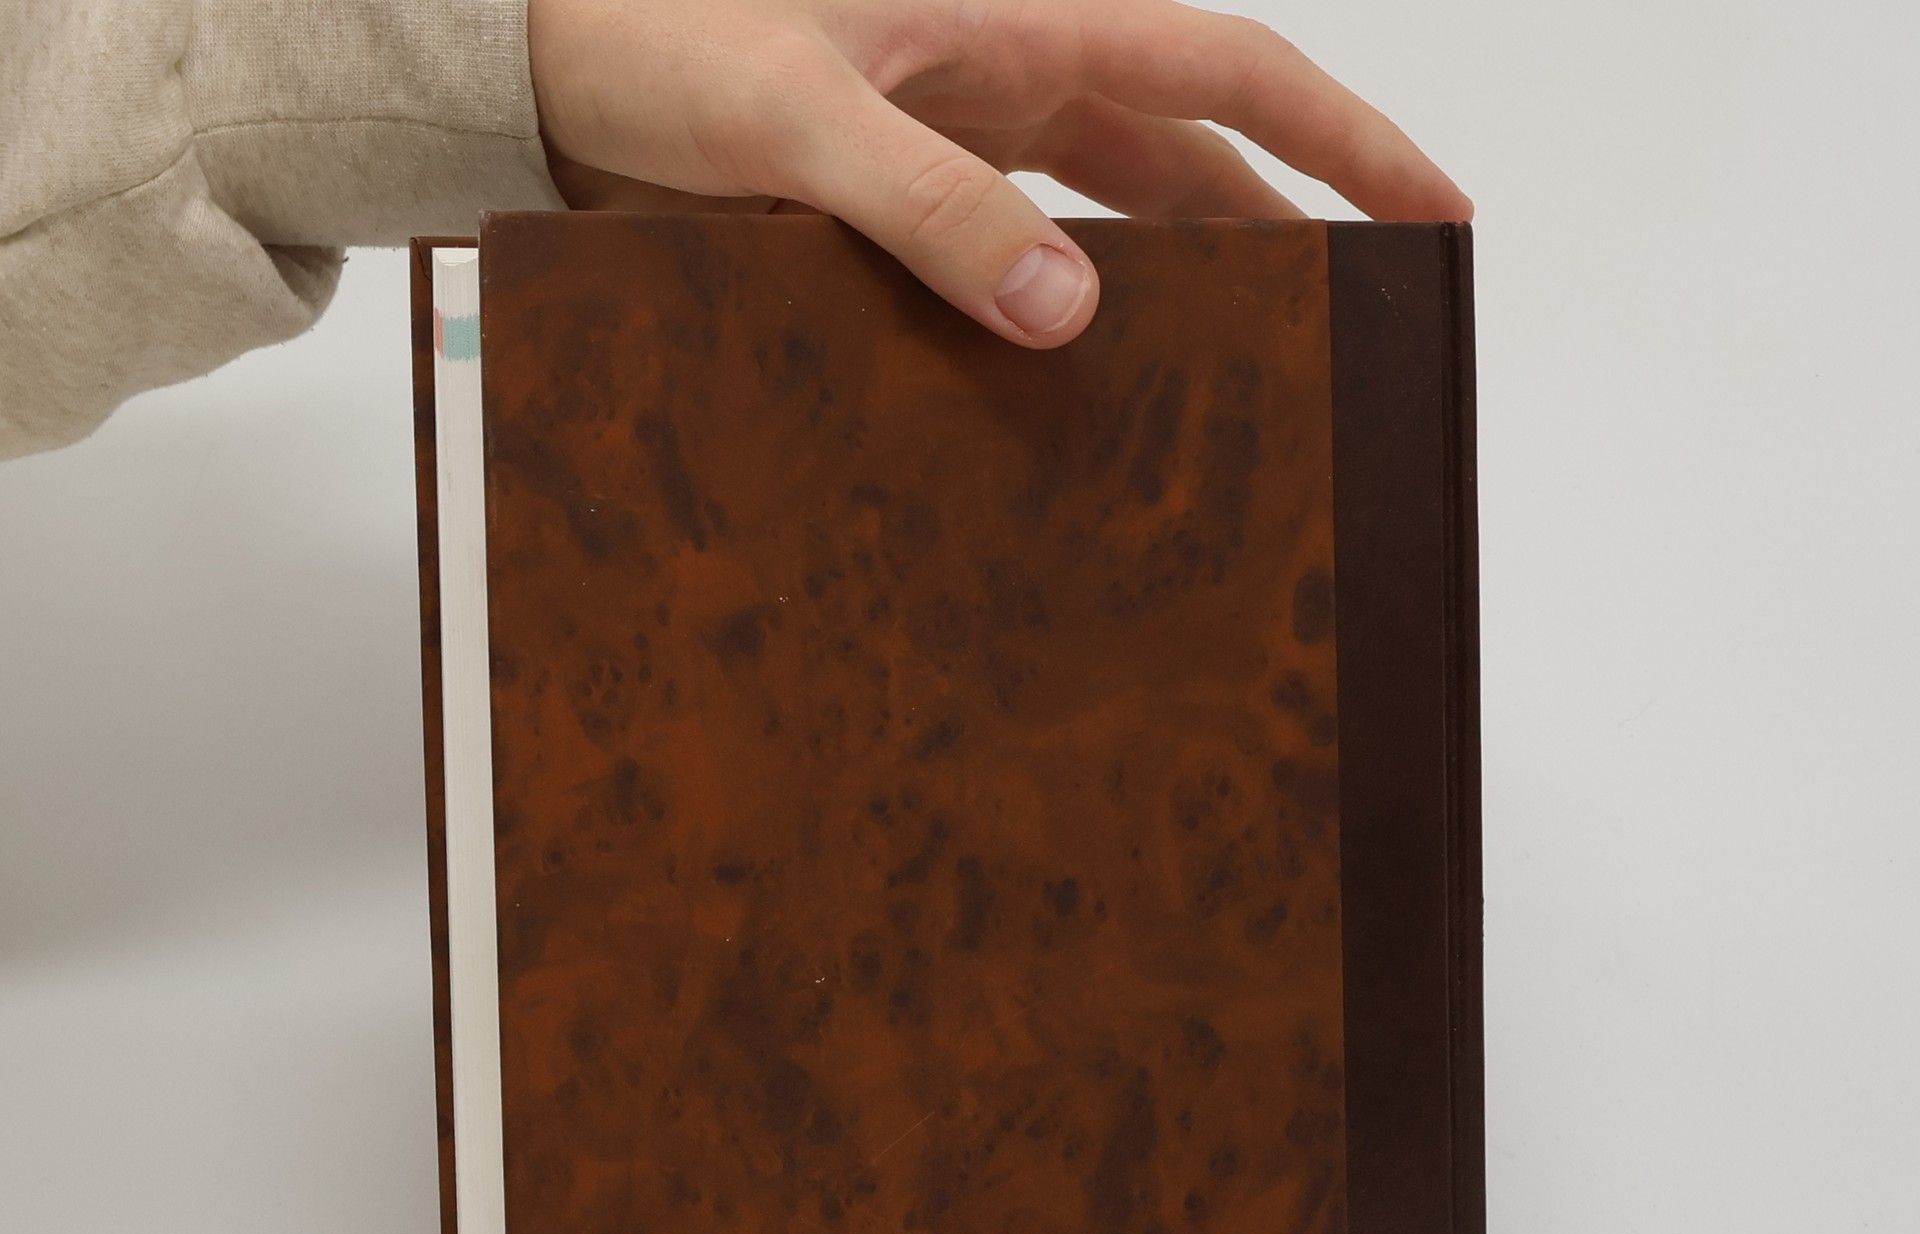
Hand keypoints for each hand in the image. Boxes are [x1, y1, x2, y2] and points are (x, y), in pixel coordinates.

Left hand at [526, 0, 1470, 347]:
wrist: (548, 59)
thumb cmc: (654, 40)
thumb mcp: (792, 117)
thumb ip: (924, 204)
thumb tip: (1067, 307)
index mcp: (1018, 23)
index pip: (1233, 72)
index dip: (1348, 140)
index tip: (1436, 210)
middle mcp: (1013, 77)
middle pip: (1199, 156)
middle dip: (1292, 226)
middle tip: (1360, 330)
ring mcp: (967, 140)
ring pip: (1121, 211)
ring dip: (1185, 279)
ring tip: (1245, 376)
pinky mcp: (912, 198)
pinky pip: (1027, 250)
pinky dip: (1071, 303)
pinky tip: (1084, 375)